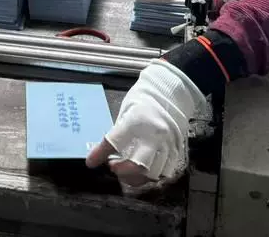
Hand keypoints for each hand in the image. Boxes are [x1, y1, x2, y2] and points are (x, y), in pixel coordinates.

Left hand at [86, 60, 204, 191]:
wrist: (171, 92)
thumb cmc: (144, 99)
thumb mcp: (126, 110)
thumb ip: (118, 132)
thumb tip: (105, 150)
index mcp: (137, 121)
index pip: (115, 141)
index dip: (100, 154)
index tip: (91, 162)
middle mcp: (154, 135)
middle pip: (138, 165)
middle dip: (123, 171)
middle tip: (113, 166)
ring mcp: (168, 144)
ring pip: (152, 173)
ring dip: (136, 176)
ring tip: (127, 170)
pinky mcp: (177, 150)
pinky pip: (165, 172)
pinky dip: (152, 175)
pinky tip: (143, 171)